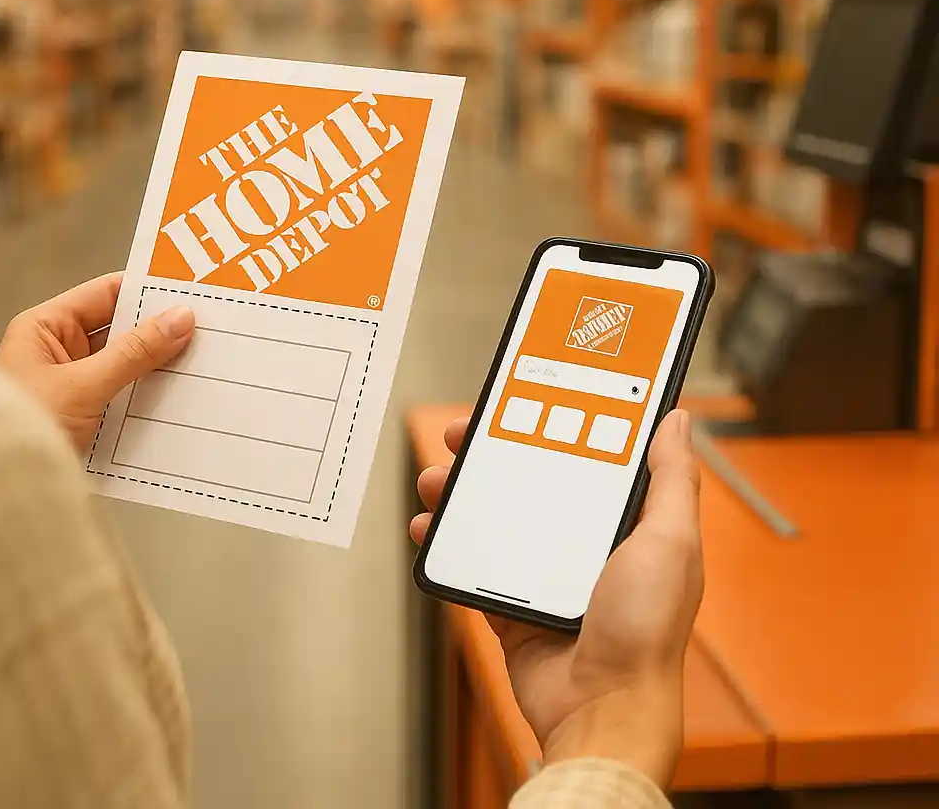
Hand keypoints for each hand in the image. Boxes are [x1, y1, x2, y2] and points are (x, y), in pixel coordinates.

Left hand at [0, 273, 195, 451]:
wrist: (1, 493)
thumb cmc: (24, 428)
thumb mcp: (85, 386)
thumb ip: (135, 351)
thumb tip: (180, 319)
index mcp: (45, 328)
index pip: (105, 293)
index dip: (146, 291)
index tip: (188, 292)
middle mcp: (57, 350)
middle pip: (119, 328)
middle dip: (158, 330)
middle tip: (205, 327)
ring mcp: (71, 382)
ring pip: (125, 361)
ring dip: (156, 363)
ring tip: (199, 358)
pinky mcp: (83, 412)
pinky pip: (123, 391)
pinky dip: (147, 391)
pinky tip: (178, 392)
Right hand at [411, 410, 702, 788]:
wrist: (600, 710)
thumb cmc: (646, 631)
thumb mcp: (670, 541)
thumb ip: (672, 479)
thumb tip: (677, 419)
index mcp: (627, 525)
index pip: (588, 458)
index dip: (558, 423)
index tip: (529, 398)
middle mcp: (586, 545)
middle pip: (533, 482)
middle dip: (496, 455)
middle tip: (464, 434)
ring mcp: (546, 576)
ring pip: (496, 518)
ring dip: (463, 493)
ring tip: (437, 478)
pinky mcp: (513, 606)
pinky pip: (473, 564)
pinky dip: (448, 543)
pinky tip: (430, 527)